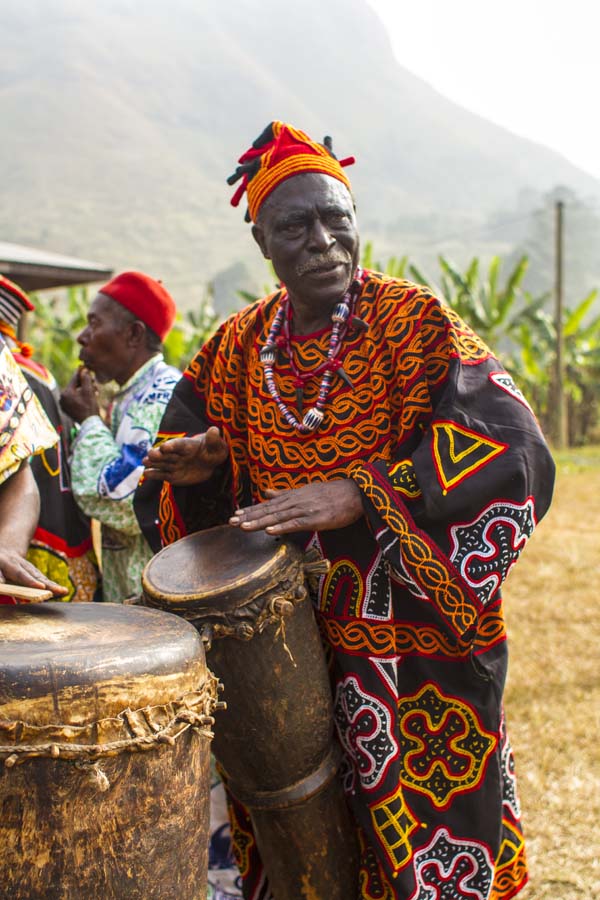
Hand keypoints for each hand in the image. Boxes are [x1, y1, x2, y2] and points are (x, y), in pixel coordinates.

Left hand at [0, 550, 67, 597]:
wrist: (5, 552)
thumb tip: (1, 583)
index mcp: (11, 564)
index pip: (22, 574)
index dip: (31, 581)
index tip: (41, 587)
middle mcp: (24, 566)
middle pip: (37, 577)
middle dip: (49, 585)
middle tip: (60, 590)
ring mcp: (31, 570)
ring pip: (43, 578)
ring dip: (53, 586)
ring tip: (64, 591)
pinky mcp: (35, 575)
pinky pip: (44, 581)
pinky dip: (52, 587)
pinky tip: (61, 592)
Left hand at [59, 367, 99, 422]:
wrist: (90, 424)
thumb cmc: (90, 407)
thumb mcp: (89, 391)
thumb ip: (86, 379)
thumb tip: (84, 369)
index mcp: (65, 393)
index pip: (74, 379)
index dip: (81, 372)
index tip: (84, 366)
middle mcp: (62, 398)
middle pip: (74, 386)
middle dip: (85, 383)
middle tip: (93, 381)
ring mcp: (64, 405)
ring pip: (75, 392)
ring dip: (85, 390)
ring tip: (95, 390)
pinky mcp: (68, 409)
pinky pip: (75, 399)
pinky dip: (82, 396)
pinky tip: (91, 396)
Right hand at [142, 427, 228, 484]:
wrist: (209, 462)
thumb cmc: (214, 451)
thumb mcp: (217, 446)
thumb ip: (213, 440)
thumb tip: (214, 430)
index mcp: (187, 445)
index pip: (178, 445)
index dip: (172, 445)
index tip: (165, 447)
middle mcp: (177, 454)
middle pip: (166, 453)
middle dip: (158, 453)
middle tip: (151, 455)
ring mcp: (173, 464)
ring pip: (161, 463)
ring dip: (153, 462)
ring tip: (145, 462)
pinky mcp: (171, 475)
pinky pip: (161, 475)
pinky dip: (154, 474)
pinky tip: (146, 473)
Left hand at [229, 479, 363, 534]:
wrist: (356, 493)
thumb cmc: (333, 494)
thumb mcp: (306, 490)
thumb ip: (285, 493)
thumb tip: (266, 492)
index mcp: (293, 496)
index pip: (268, 504)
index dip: (251, 510)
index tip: (235, 515)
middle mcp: (296, 501)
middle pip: (269, 510)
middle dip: (249, 516)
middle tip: (231, 521)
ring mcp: (306, 509)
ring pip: (278, 517)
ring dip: (260, 522)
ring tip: (243, 527)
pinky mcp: (316, 519)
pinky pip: (296, 524)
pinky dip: (282, 526)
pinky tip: (270, 531)